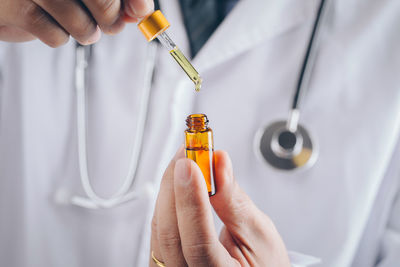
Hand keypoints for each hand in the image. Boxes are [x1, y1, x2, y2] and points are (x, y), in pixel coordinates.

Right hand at [0, 0, 153, 46]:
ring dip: (85, 32)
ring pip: (82, 24)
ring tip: (75, 21)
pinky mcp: (12, 7)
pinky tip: (46, 21)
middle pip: (104, 2)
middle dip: (111, 20)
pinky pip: (56, 36)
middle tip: (109, 24)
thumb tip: (141, 12)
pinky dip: (57, 36)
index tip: (141, 11)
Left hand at [150, 147, 290, 265]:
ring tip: (186, 159)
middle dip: (175, 183)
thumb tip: (219, 164)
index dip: (191, 200)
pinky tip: (179, 180)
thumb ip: (235, 202)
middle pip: (170, 232)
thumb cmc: (264, 265)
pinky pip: (158, 227)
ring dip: (170, 187)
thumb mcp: (260, 235)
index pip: (197, 242)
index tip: (192, 164)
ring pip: (159, 226)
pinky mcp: (165, 259)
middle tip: (188, 151)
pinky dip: (168, 199)